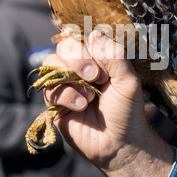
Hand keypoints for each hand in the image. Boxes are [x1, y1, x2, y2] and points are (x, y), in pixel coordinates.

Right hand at [43, 30, 173, 176]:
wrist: (118, 143)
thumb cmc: (127, 111)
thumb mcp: (128, 81)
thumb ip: (115, 56)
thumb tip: (95, 33)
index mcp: (99, 58)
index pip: (85, 37)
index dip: (91, 47)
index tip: (105, 67)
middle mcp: (79, 68)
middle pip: (65, 46)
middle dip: (78, 59)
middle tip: (95, 76)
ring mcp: (66, 83)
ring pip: (52, 63)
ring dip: (70, 78)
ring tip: (89, 97)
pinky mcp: (55, 102)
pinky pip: (48, 88)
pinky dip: (65, 95)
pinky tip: (81, 106)